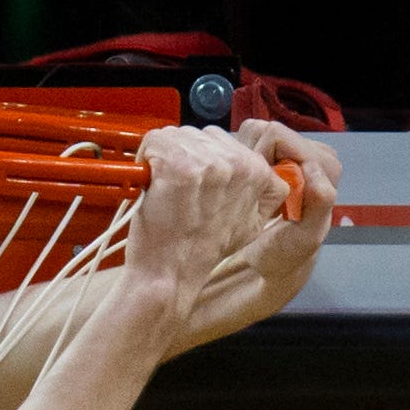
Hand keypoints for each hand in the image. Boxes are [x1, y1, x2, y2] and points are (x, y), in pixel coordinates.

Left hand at [123, 125, 299, 315]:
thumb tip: (264, 177)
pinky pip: (154, 140)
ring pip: (177, 136)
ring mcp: (206, 161)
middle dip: (184, 156)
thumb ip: (261, 195)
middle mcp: (236, 161)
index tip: (192, 182)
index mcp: (257, 171)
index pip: (223, 141)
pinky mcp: (176, 165)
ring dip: (164, 157)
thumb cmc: (201, 252)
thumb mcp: (250, 224)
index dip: (201, 160)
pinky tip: (150, 183)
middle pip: (200, 135)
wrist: (170, 274)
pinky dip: (145, 158)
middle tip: (176, 189)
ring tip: (164, 189)